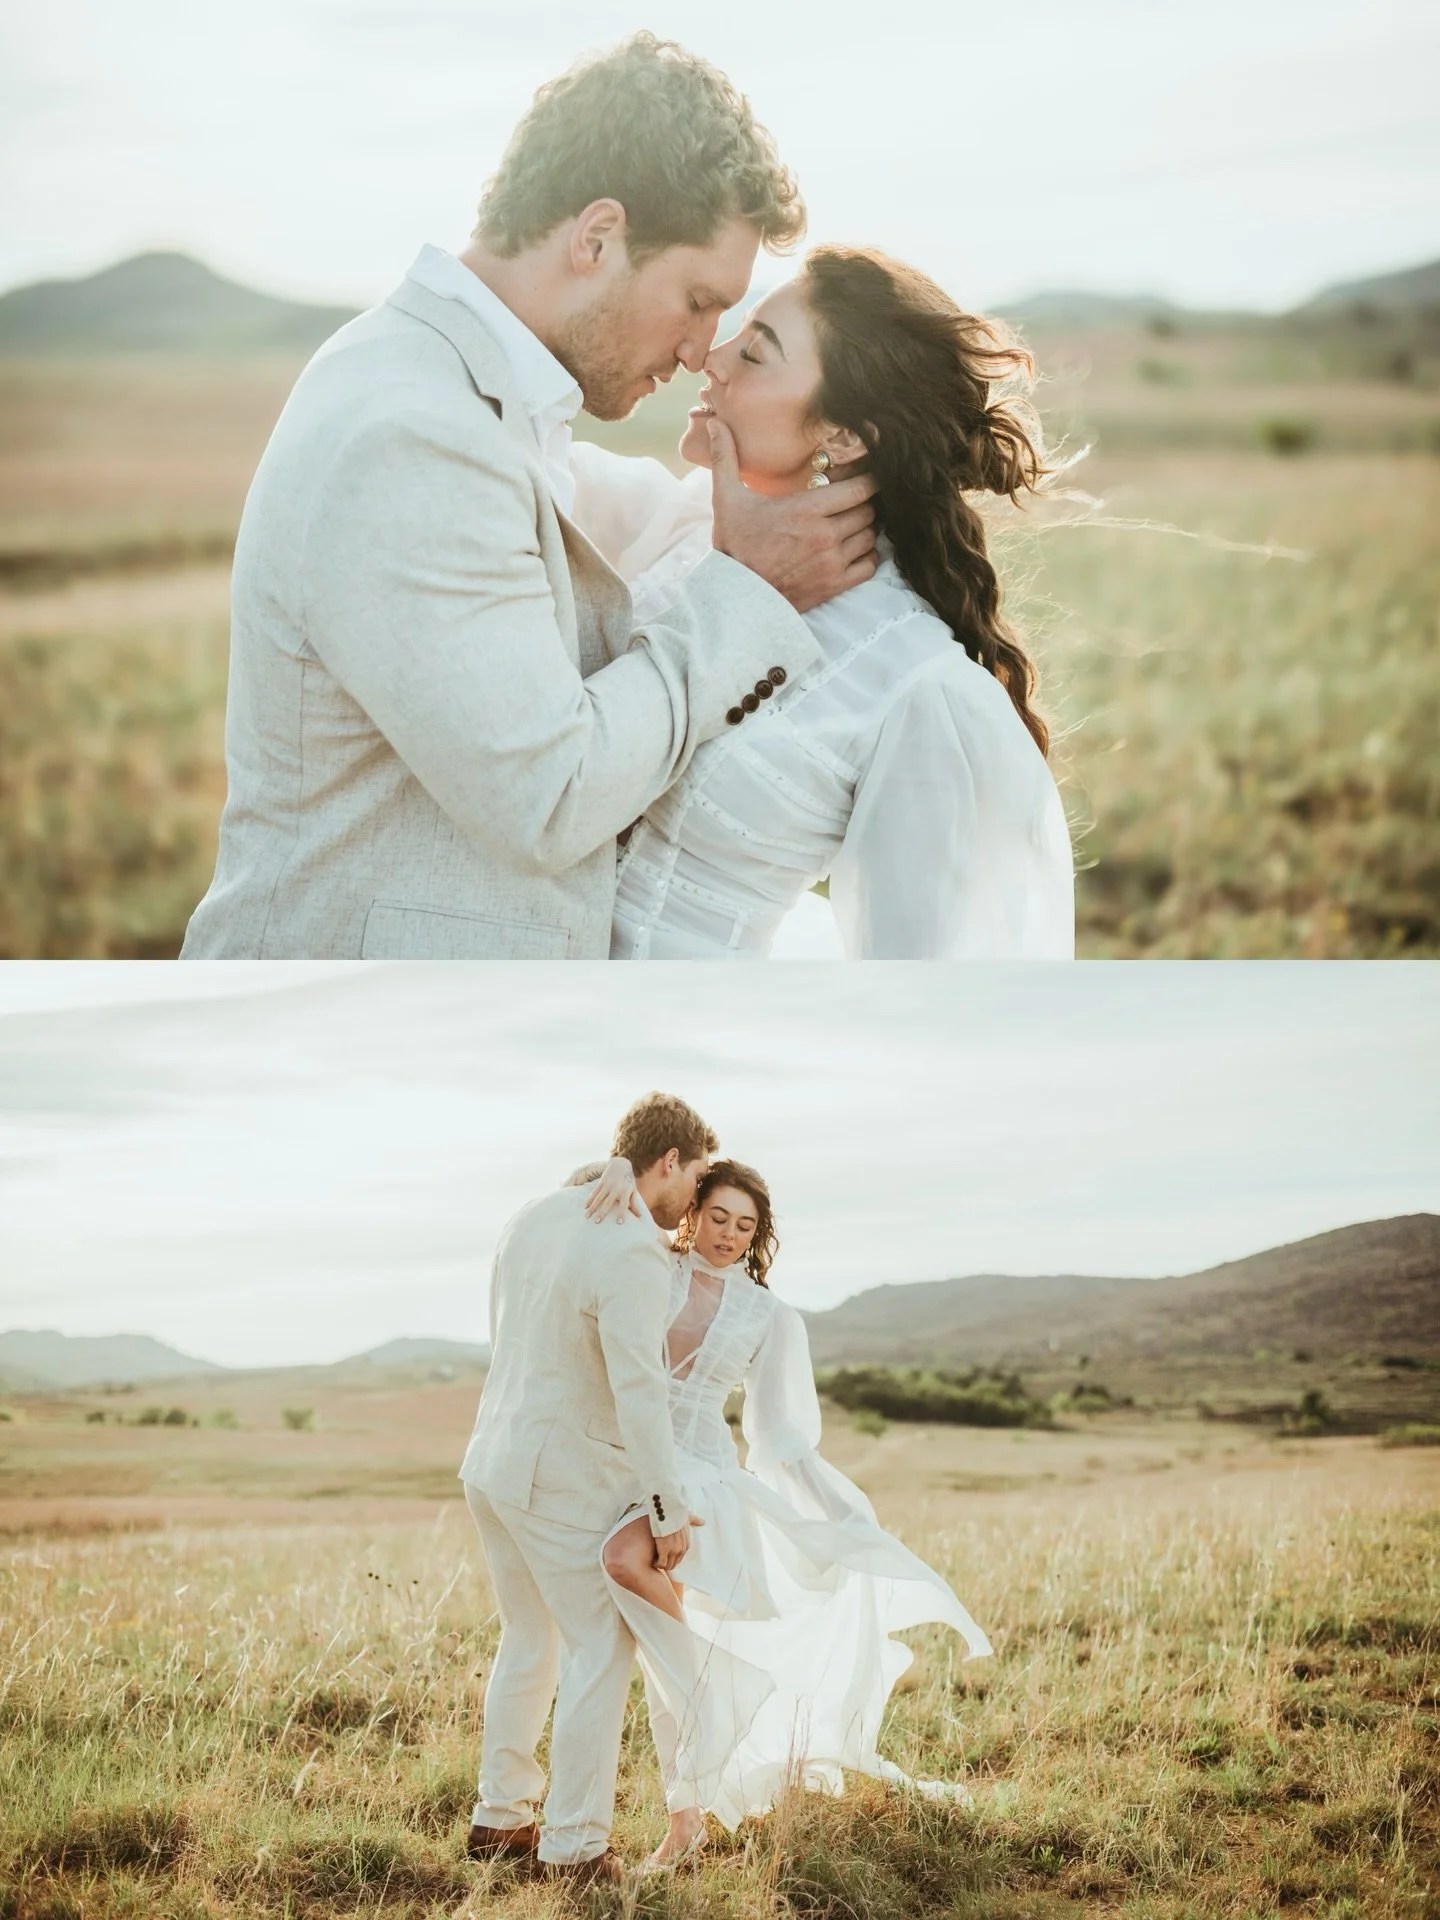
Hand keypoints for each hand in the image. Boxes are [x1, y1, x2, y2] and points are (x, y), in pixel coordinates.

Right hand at [584, 1157, 639, 1223]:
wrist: (620, 1164)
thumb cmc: (628, 1180)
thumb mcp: (633, 1190)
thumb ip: (634, 1203)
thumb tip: (640, 1216)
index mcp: (625, 1192)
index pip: (624, 1205)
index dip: (622, 1213)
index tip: (619, 1223)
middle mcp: (616, 1188)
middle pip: (608, 1202)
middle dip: (602, 1212)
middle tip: (597, 1222)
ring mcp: (608, 1185)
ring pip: (599, 1198)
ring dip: (592, 1207)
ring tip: (587, 1216)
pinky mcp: (601, 1182)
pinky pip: (594, 1192)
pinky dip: (589, 1199)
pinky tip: (585, 1206)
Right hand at [654, 1514, 702, 1571]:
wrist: (669, 1513)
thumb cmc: (677, 1514)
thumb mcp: (688, 1518)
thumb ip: (695, 1520)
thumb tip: (702, 1521)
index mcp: (687, 1544)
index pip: (679, 1558)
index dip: (671, 1557)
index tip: (665, 1554)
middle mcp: (681, 1550)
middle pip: (674, 1564)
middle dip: (666, 1562)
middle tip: (659, 1558)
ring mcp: (673, 1551)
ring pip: (667, 1566)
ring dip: (661, 1564)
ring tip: (655, 1559)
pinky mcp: (664, 1551)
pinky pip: (661, 1564)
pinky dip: (657, 1564)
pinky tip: (653, 1559)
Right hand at [708, 417, 878, 613]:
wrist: (735, 596)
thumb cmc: (733, 546)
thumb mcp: (726, 499)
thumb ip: (726, 458)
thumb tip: (714, 422)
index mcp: (806, 509)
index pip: (860, 488)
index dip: (867, 480)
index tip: (863, 478)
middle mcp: (825, 534)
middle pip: (868, 511)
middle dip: (864, 505)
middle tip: (854, 502)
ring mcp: (832, 562)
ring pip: (870, 537)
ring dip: (865, 530)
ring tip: (852, 526)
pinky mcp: (835, 585)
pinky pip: (869, 566)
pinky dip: (867, 557)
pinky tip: (853, 552)